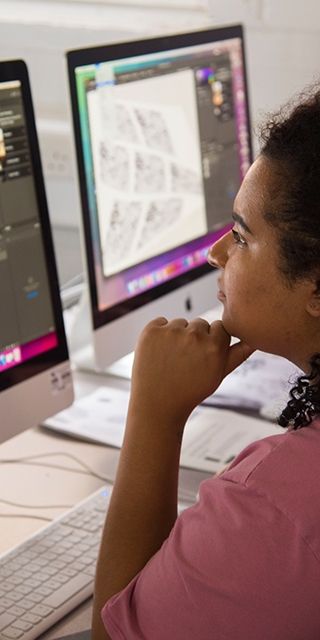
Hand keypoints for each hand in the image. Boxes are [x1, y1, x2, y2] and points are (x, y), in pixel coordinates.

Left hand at [130, 317, 253, 429]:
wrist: (157, 405)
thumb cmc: (191, 391)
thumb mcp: (219, 374)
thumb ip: (238, 354)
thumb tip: (256, 339)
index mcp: (214, 346)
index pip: (220, 327)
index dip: (212, 342)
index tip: (204, 357)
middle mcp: (194, 336)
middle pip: (200, 323)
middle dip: (195, 338)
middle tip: (187, 361)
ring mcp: (170, 332)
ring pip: (180, 323)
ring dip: (177, 335)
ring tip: (172, 360)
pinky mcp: (151, 331)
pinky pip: (160, 322)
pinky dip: (159, 335)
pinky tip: (159, 354)